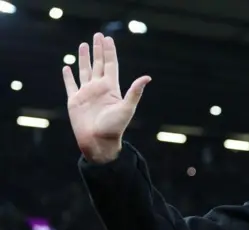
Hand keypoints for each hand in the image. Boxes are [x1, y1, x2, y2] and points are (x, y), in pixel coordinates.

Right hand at [62, 32, 150, 162]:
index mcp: (111, 88)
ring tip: (83, 45)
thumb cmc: (115, 128)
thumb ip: (135, 92)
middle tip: (98, 35)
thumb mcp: (127, 108)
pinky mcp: (75, 101)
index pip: (111, 64)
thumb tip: (148, 77)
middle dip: (98, 49)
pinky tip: (66, 67)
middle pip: (99, 63)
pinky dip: (68, 76)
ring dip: (83, 58)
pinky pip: (70, 85)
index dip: (110, 51)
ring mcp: (86, 94)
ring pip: (85, 70)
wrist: (99, 142)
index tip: (108, 38)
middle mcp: (99, 88)